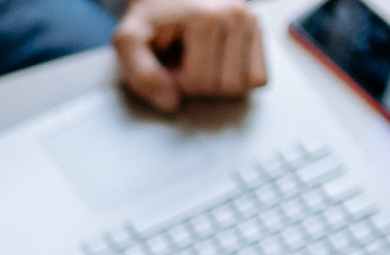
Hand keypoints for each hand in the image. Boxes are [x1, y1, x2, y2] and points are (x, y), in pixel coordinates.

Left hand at [116, 0, 266, 111]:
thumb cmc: (148, 19)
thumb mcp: (128, 41)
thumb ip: (141, 74)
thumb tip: (171, 103)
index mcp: (208, 18)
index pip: (200, 83)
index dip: (177, 83)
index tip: (167, 63)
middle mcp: (238, 15)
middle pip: (226, 86)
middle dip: (199, 84)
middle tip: (183, 61)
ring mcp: (253, 21)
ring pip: (245, 84)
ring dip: (218, 82)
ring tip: (198, 59)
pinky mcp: (260, 31)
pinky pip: (258, 77)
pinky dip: (235, 78)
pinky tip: (216, 61)